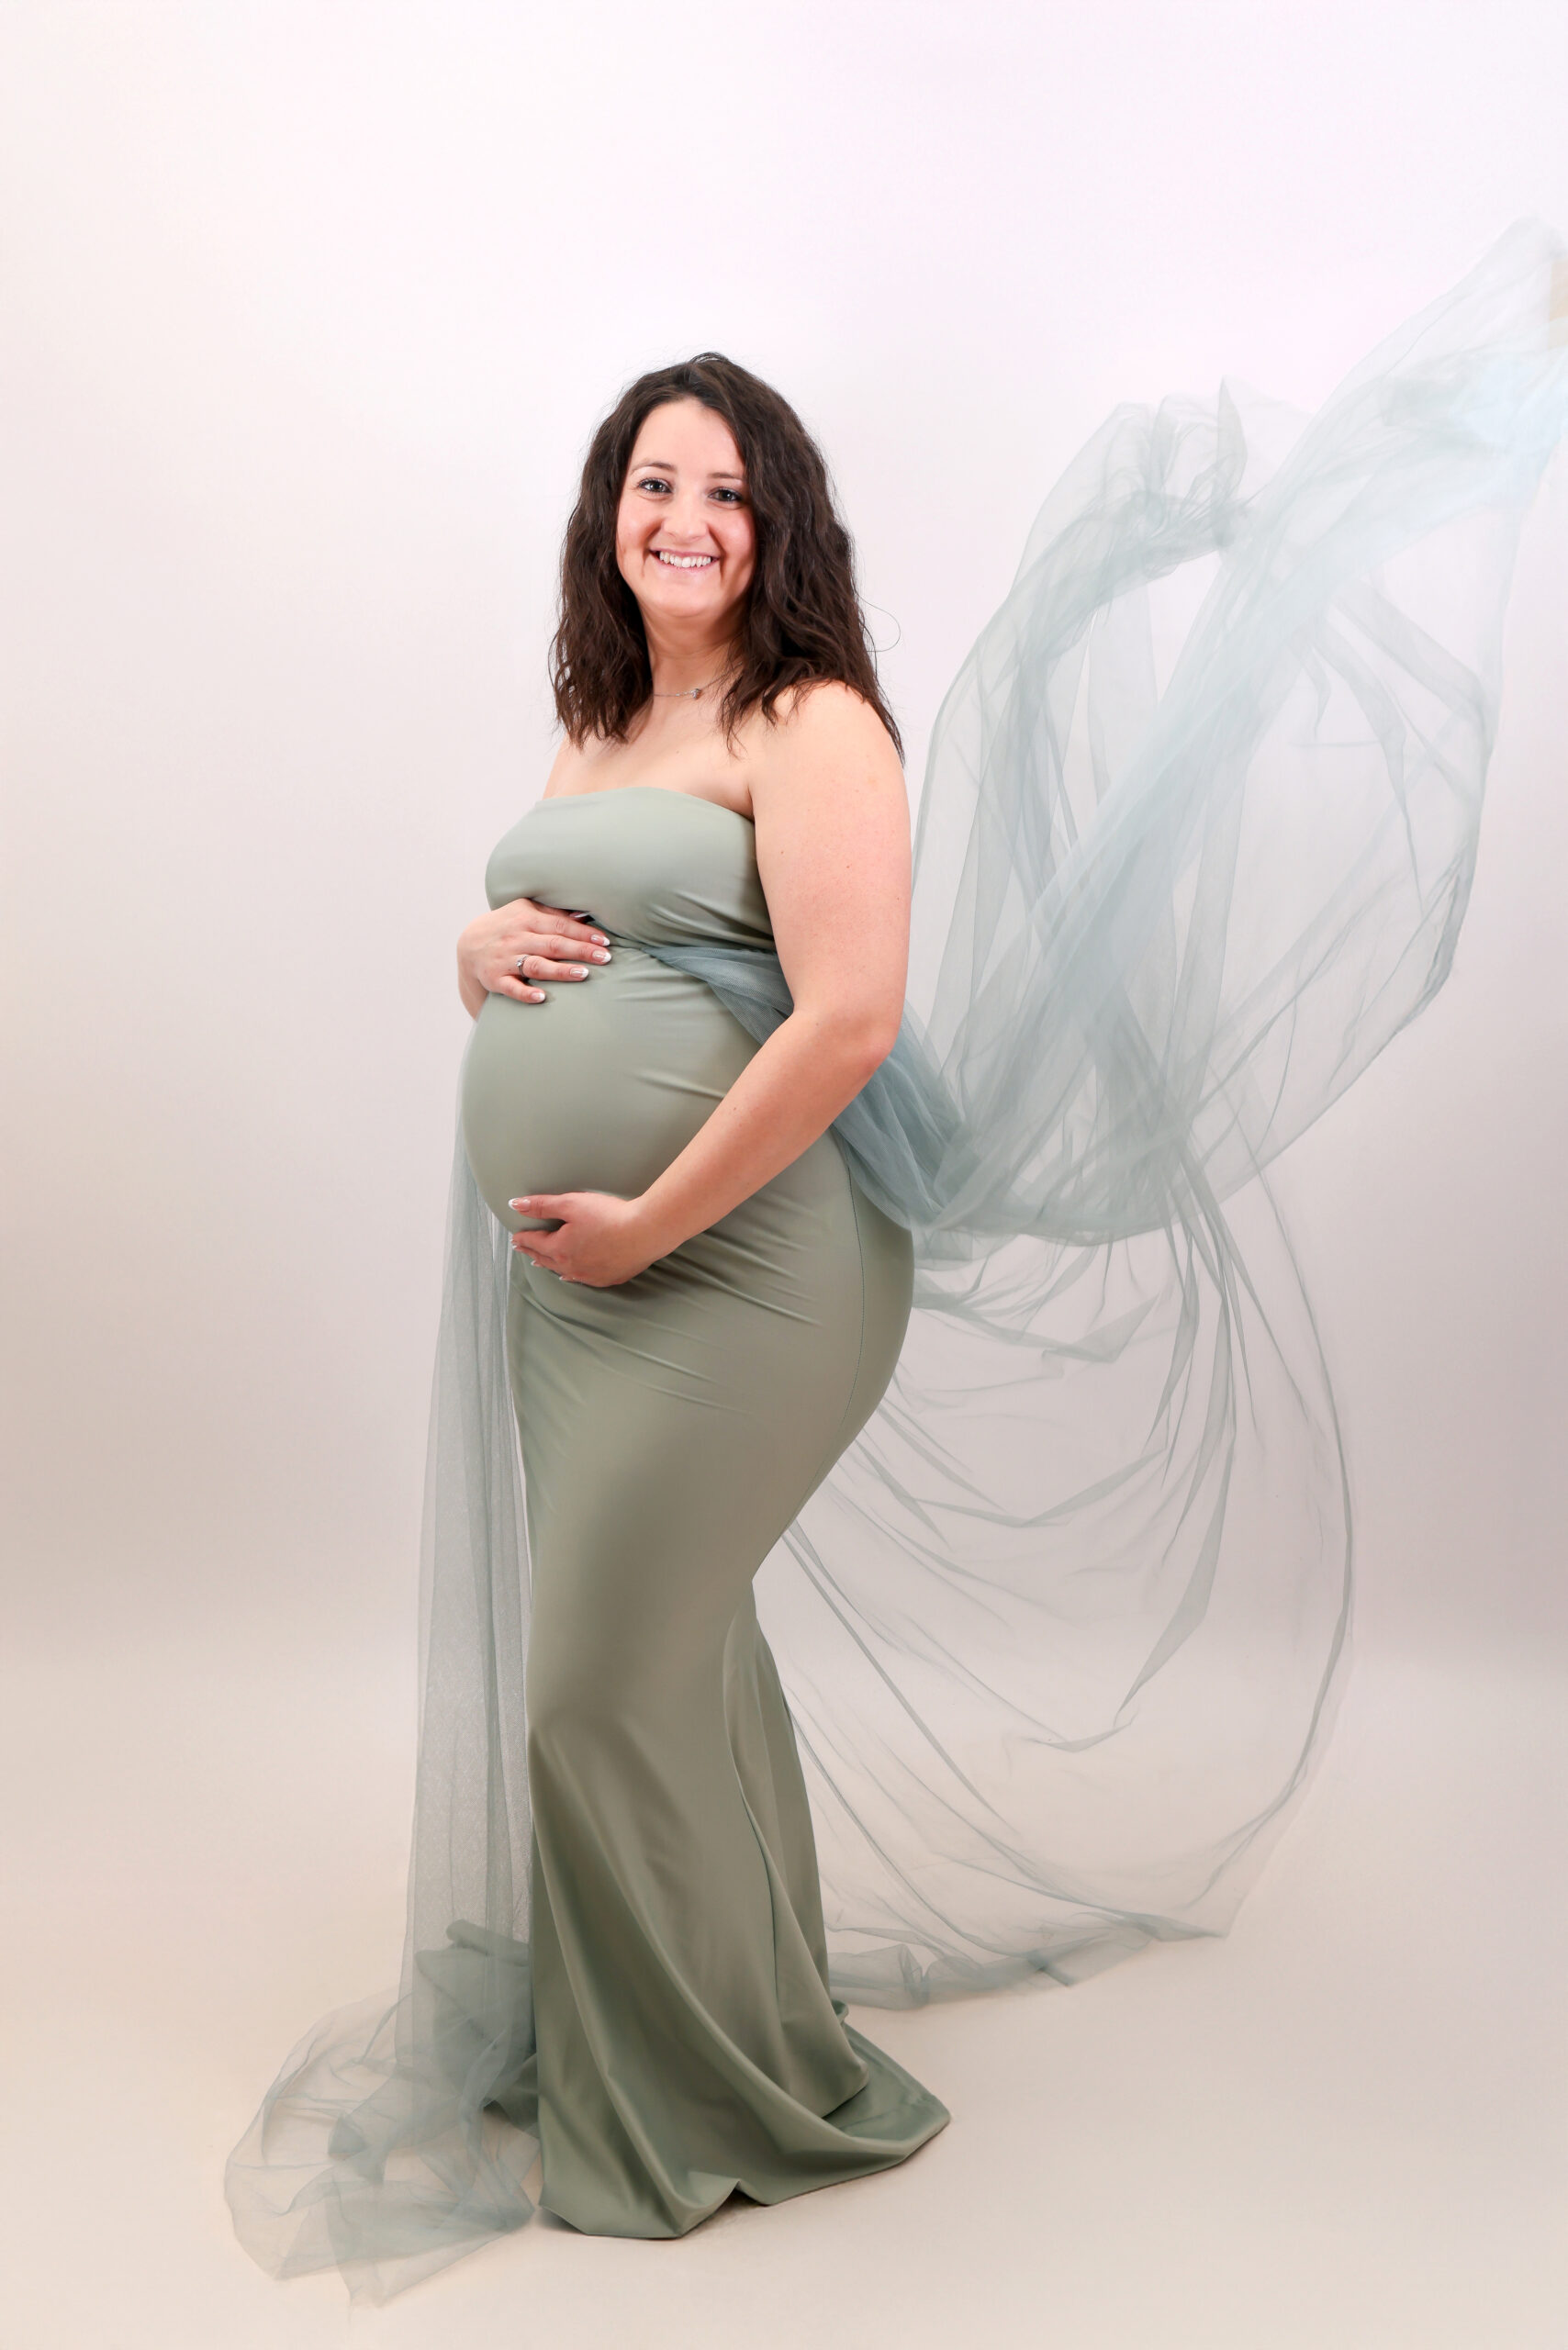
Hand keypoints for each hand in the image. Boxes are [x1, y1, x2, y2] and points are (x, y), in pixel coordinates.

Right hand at [457, 897, 611, 1014]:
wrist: (469, 945)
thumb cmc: (507, 926)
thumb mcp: (525, 911)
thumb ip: (553, 914)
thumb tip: (585, 914)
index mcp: (527, 918)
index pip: (560, 926)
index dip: (584, 933)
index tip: (605, 941)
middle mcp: (516, 938)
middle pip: (553, 944)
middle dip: (580, 950)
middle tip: (605, 957)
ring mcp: (505, 959)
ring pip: (536, 965)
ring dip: (560, 970)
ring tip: (583, 974)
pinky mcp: (495, 979)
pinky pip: (511, 987)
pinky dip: (525, 993)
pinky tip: (541, 997)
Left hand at [508, 1192, 668, 1287]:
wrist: (645, 1232)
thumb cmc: (609, 1216)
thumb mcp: (571, 1204)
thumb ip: (542, 1205)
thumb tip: (516, 1205)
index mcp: (560, 1249)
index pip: (535, 1242)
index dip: (524, 1237)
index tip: (516, 1236)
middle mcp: (572, 1267)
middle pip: (546, 1259)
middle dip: (533, 1251)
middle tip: (523, 1248)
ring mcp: (590, 1275)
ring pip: (563, 1271)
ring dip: (550, 1265)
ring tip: (541, 1262)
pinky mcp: (608, 1278)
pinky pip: (583, 1278)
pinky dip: (572, 1274)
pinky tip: (571, 1275)